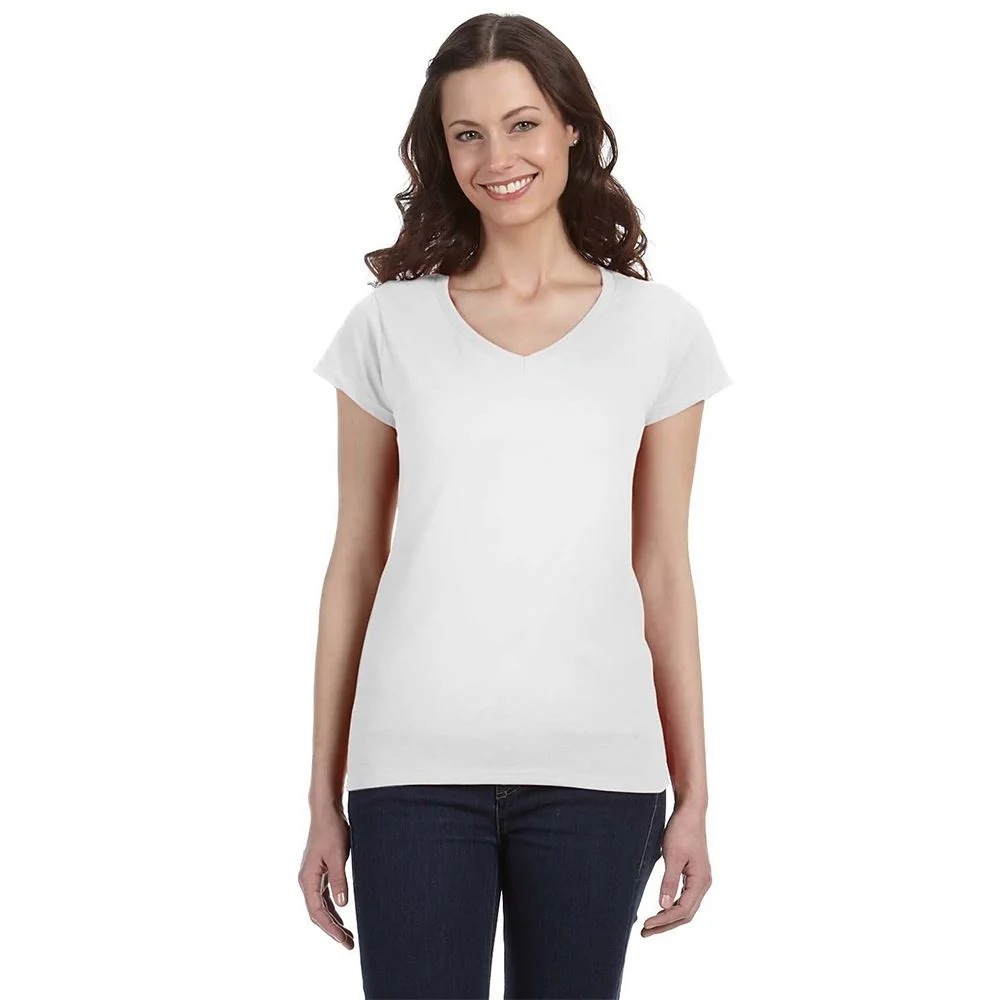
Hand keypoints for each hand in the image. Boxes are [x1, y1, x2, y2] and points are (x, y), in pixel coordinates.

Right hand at [299, 806, 354, 949]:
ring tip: (347, 935)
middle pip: (317, 913)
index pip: (317, 912)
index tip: (343, 940)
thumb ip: (339, 880)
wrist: (326, 811)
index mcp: (307, 879)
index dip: (330, 928)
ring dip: (333, 920)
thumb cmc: (331, 830)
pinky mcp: (319, 871)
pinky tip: (341, 915)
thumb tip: (342, 905)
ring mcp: (312, 876)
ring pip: (320, 906)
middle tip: (349, 943)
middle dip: (332, 929)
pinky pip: (323, 896)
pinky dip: (332, 908)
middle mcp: (306, 880)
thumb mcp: (338, 856)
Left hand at [640, 803, 711, 937]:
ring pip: (685, 908)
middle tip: (645, 933)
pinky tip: (660, 909)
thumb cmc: (682, 830)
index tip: (646, 925)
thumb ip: (669, 882)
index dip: (664, 920)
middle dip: (665, 924)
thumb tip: (664, 906)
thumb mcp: (673, 856)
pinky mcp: (693, 874)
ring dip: (668, 918)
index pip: (682, 910)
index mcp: (701, 881)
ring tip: (650, 926)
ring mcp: (699, 879)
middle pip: (685, 914)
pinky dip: (672, 907)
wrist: (690, 811)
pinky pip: (684, 898)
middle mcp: (703, 883)